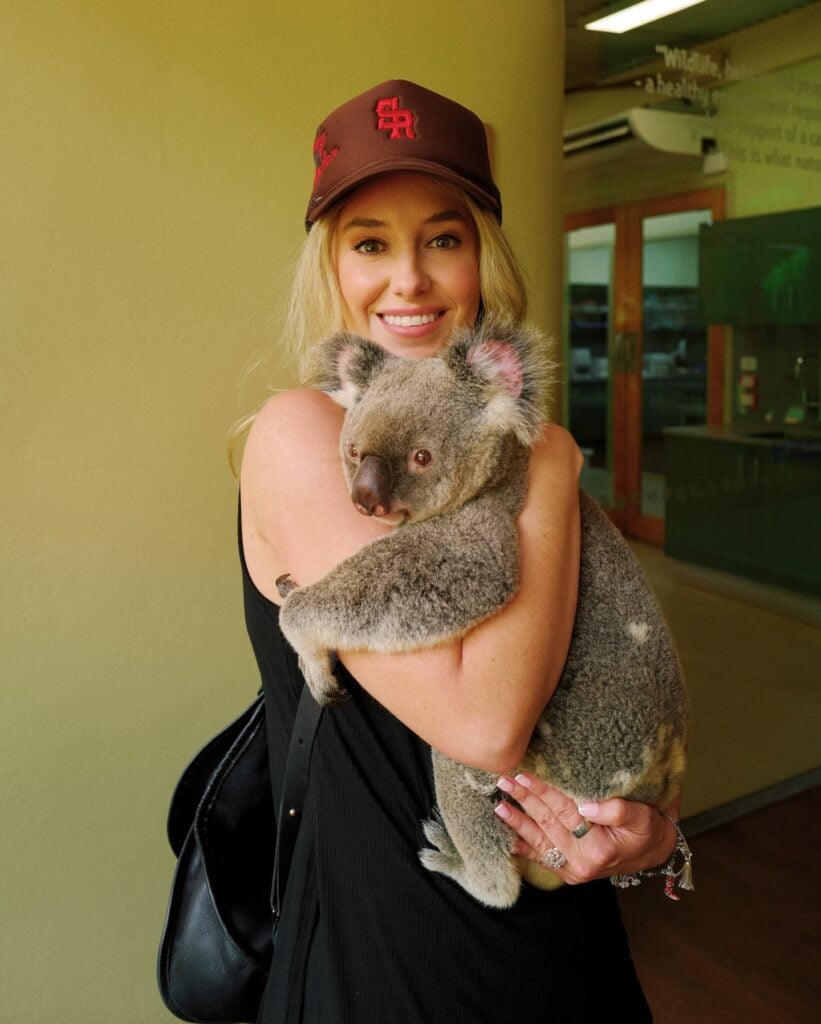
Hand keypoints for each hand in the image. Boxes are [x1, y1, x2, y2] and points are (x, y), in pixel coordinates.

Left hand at [494, 772, 676, 883]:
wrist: (654, 851)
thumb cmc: (647, 827)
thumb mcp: (641, 816)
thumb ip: (617, 811)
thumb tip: (587, 806)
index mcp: (599, 847)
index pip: (564, 811)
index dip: (543, 791)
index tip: (523, 775)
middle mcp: (583, 863)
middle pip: (547, 824)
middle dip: (524, 801)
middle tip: (503, 781)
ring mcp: (574, 871)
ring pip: (540, 841)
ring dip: (518, 823)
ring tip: (499, 806)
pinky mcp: (569, 873)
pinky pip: (543, 859)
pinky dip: (525, 849)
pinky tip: (508, 840)